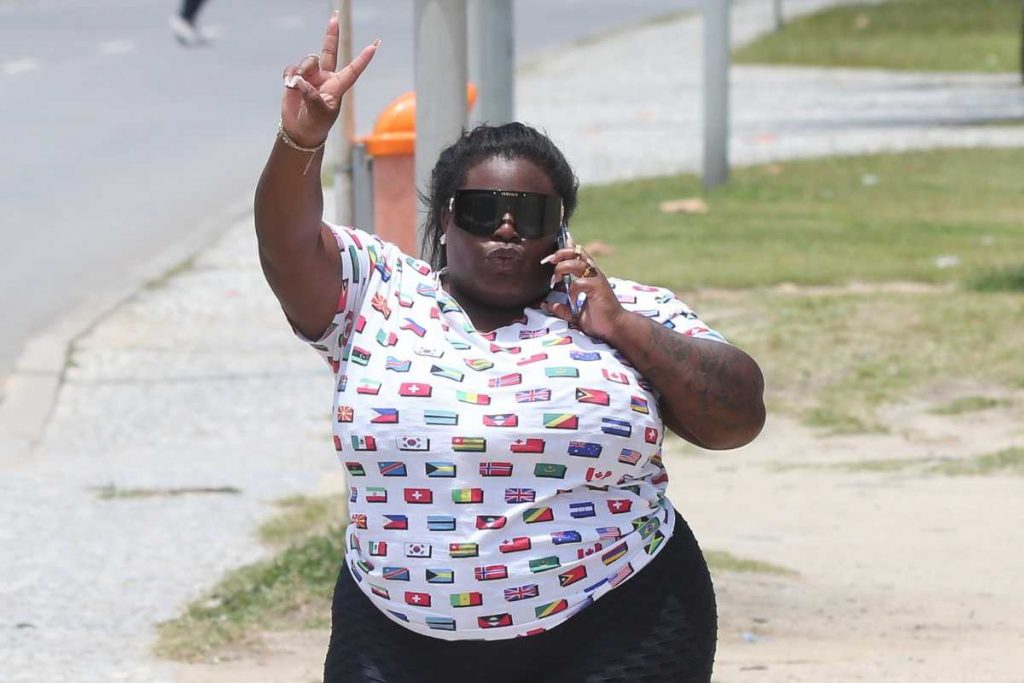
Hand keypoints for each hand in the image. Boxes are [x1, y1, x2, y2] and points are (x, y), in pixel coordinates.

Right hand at [280, 13, 378, 147]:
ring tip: (297, 85)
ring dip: (302, 70)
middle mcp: (325, 78)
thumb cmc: (316, 125)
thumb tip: (300, 81)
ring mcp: (311, 77)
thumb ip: (312, 96)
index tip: (375, 45)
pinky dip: (289, 75)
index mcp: (338, 87)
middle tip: (335, 17)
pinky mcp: (296, 79)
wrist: (300, 131)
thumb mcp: (319, 113)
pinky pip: (292, 69)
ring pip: (308, 61)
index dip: (363, 58)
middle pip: (329, 51)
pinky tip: (289, 85)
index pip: (353, 70)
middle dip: (331, 34)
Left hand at [541, 241, 626, 341]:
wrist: (615, 328)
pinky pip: (580, 282)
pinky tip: (573, 300)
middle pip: (577, 252)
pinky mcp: (598, 287)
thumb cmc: (598, 320)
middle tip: (550, 262)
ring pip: (577, 263)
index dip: (563, 252)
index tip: (551, 259)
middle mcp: (593, 274)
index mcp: (588, 276)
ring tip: (556, 280)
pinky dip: (572, 290)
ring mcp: (596, 279)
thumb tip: (547, 305)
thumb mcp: (575, 314)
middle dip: (561, 253)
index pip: (577, 255)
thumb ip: (562, 308)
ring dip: (562, 268)